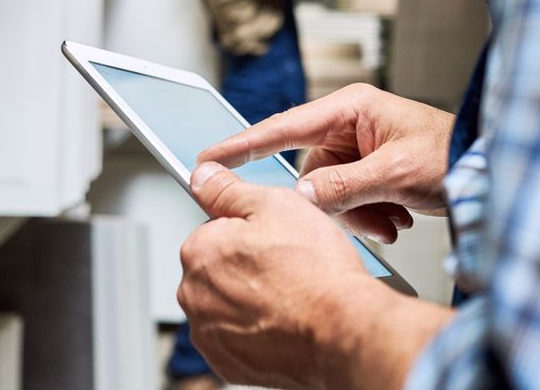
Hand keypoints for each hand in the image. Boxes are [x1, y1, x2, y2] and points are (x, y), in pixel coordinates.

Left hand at [178, 161, 416, 389]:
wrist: (344, 332)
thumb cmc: (317, 272)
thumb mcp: (275, 204)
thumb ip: (228, 189)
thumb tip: (202, 175)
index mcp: (199, 250)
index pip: (214, 229)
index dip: (250, 230)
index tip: (275, 240)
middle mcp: (194, 295)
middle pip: (218, 268)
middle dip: (246, 265)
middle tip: (287, 266)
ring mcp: (209, 334)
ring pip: (227, 303)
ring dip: (251, 298)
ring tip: (290, 294)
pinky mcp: (228, 364)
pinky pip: (236, 338)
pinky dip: (256, 330)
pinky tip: (284, 321)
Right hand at [197, 83, 454, 241]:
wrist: (487, 170)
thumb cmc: (453, 153)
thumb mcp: (396, 173)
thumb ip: (344, 187)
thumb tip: (301, 200)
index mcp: (351, 108)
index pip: (282, 127)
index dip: (242, 144)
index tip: (210, 157)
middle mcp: (350, 125)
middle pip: (310, 171)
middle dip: (336, 202)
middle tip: (369, 216)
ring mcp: (359, 148)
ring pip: (329, 192)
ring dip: (358, 213)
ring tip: (392, 218)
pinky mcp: (369, 170)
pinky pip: (347, 198)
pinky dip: (368, 215)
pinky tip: (395, 218)